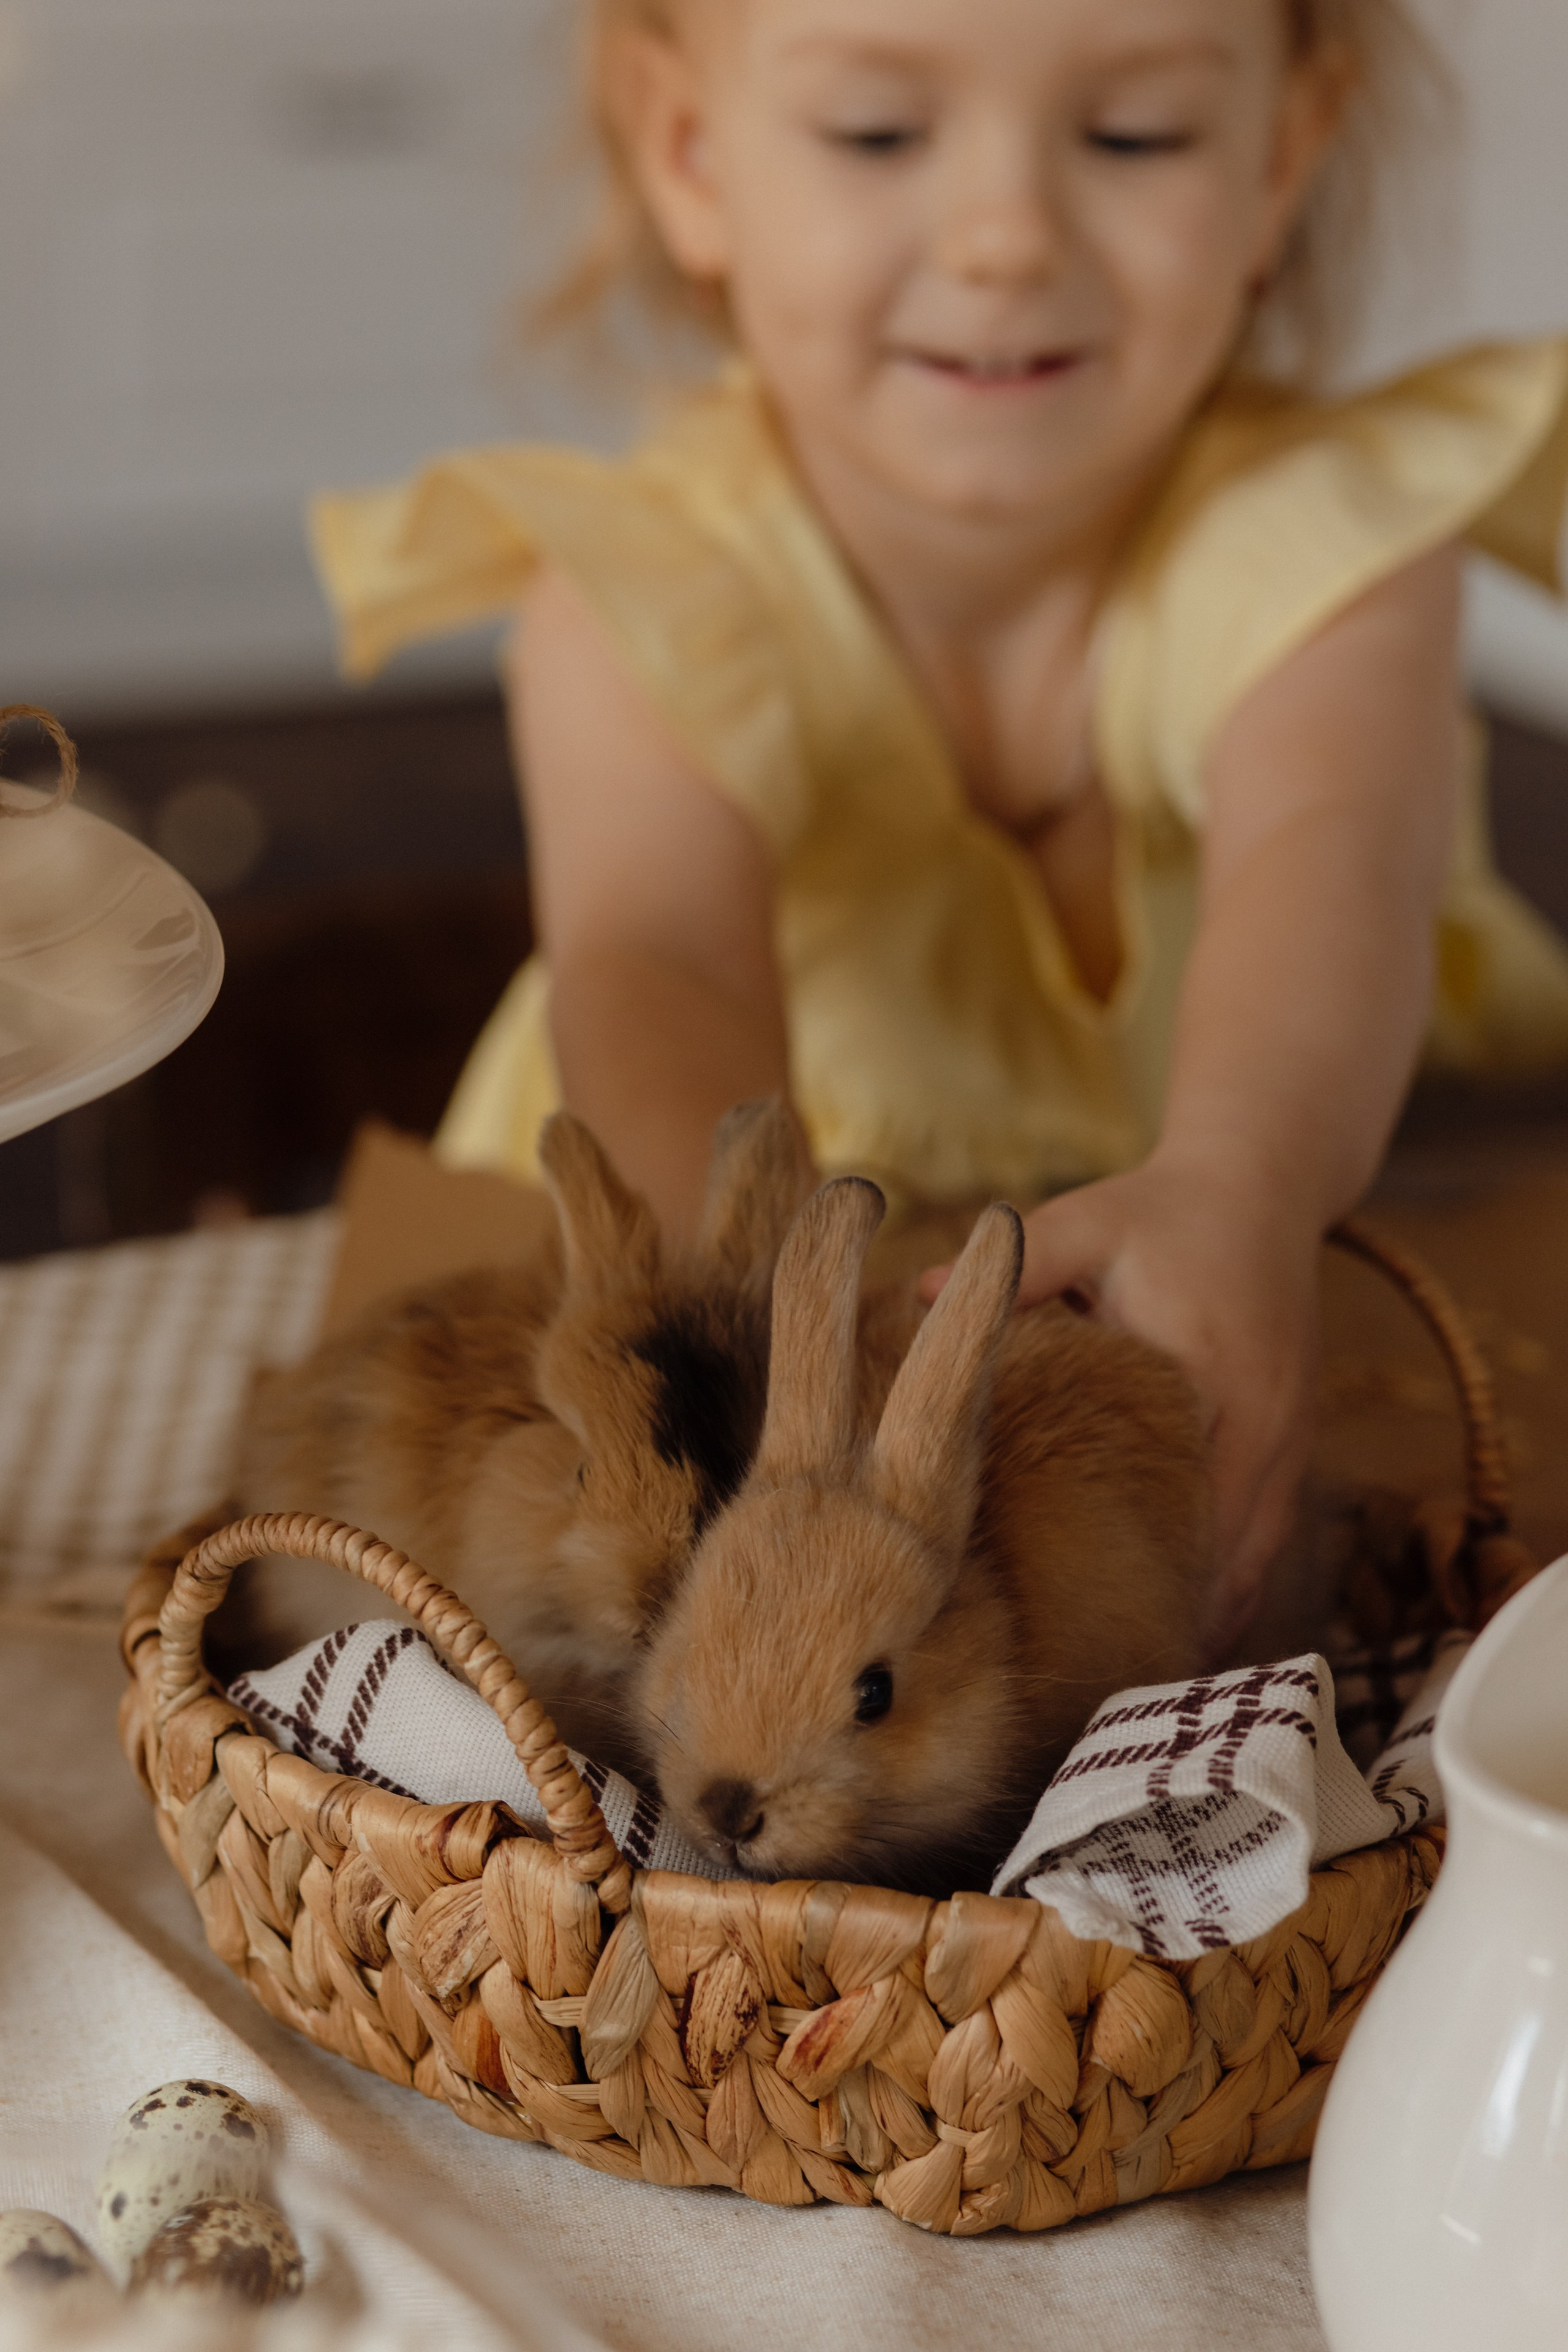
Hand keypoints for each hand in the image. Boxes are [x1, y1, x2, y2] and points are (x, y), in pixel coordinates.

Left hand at [924, 1156, 1321, 1654]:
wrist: (1261, 1181)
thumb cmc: (1163, 1208)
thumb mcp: (1090, 1221)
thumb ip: (1021, 1262)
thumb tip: (920, 1290)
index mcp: (1217, 1381)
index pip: (1194, 1507)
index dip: (1150, 1580)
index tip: (1093, 1644)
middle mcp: (1266, 1425)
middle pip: (1233, 1559)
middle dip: (1177, 1628)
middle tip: (1107, 1708)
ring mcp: (1289, 1439)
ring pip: (1256, 1560)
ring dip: (1208, 1619)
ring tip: (1139, 1696)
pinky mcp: (1288, 1441)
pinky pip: (1263, 1536)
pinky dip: (1229, 1586)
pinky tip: (1183, 1635)